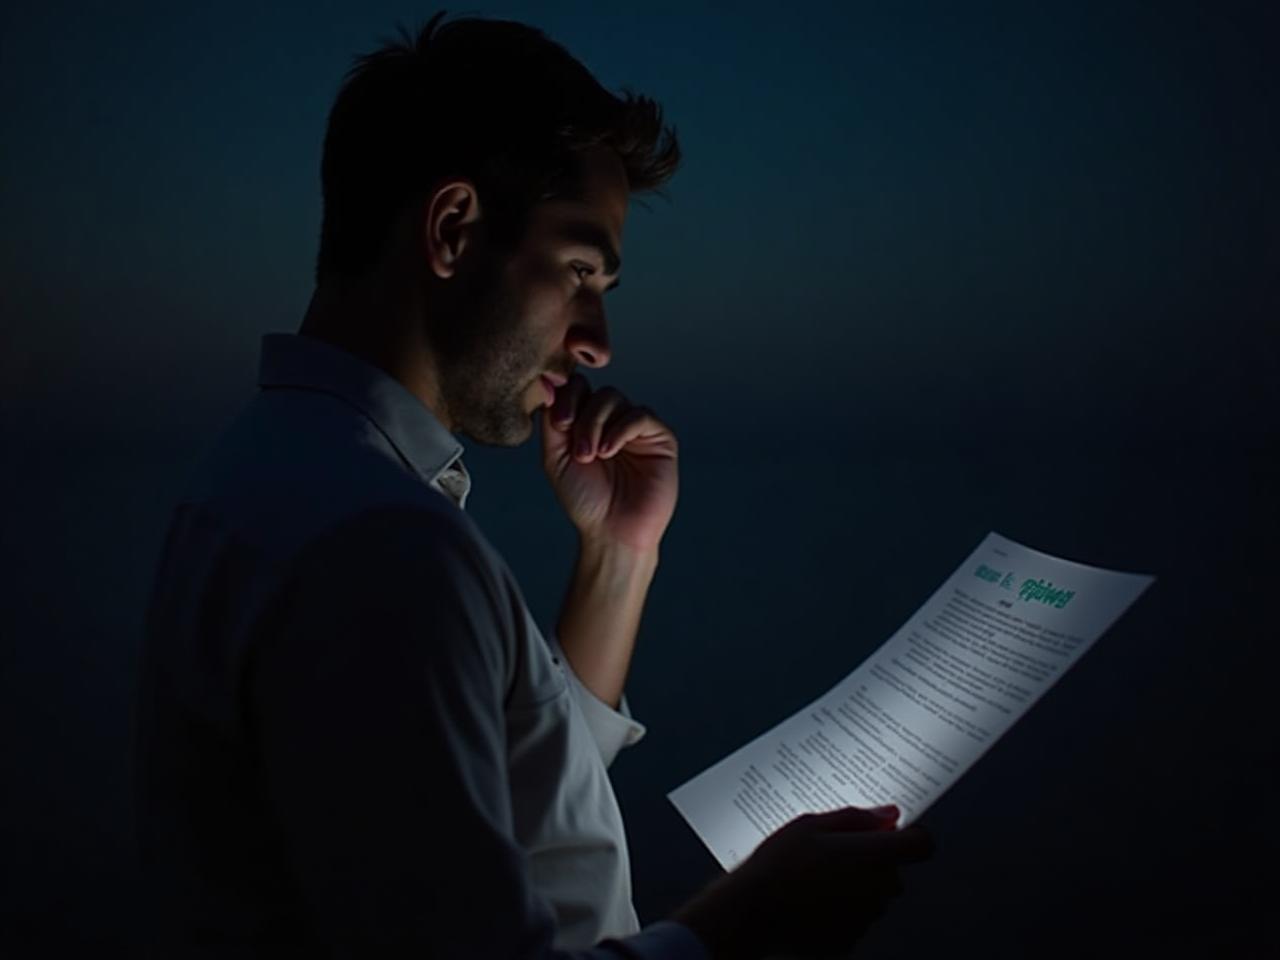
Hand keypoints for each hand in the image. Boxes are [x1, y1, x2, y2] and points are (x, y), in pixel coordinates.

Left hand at [540, 374, 677, 552]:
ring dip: (597, 424)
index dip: (566, 397)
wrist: (612, 531)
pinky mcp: (659, 437)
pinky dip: (620, 429)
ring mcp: (636, 428)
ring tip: (591, 456)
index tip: (559, 424)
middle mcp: (612, 421)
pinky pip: (640, 415)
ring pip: (614, 399)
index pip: (576, 388)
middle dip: (582, 416)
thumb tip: (546, 380)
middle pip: (595, 391)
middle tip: (578, 450)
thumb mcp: (555, 457)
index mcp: (586, 422)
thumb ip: (550, 420)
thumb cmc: (584, 499)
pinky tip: (609, 452)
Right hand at [672, 805, 934, 959]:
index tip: (895, 832)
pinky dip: (842, 908)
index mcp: (872, 855)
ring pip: (875, 895)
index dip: (912, 835)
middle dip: (874, 860)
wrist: (752, 911)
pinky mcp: (850, 939)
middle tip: (837, 851)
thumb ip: (856, 818)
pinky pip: (856, 918)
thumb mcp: (811, 824)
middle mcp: (877, 889)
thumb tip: (889, 815)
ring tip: (817, 876)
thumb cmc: (779, 864)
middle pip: (894, 871)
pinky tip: (812, 899)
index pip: (922, 845)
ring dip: (858, 885)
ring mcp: (865, 918)